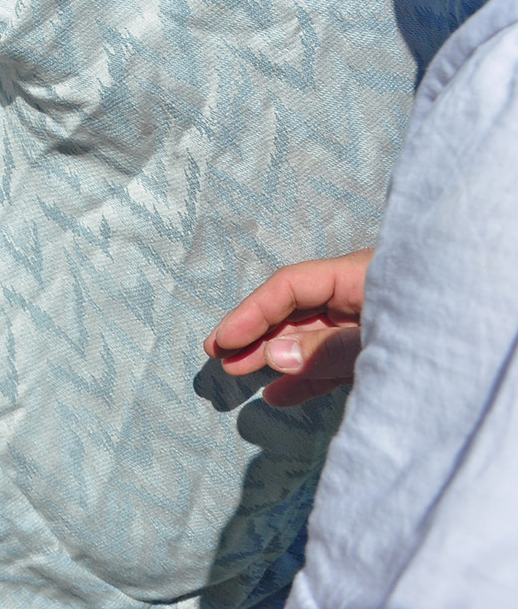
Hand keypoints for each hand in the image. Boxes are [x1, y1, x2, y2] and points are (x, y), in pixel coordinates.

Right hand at [204, 249, 370, 406]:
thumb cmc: (454, 347)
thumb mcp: (384, 345)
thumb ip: (328, 350)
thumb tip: (272, 355)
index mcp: (361, 278)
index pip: (291, 287)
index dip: (253, 312)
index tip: (223, 341)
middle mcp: (358, 298)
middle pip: (294, 310)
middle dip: (255, 334)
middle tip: (218, 356)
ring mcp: (368, 327)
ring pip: (309, 338)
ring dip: (274, 357)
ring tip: (236, 372)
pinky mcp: (377, 357)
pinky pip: (333, 364)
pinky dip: (307, 379)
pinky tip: (276, 395)